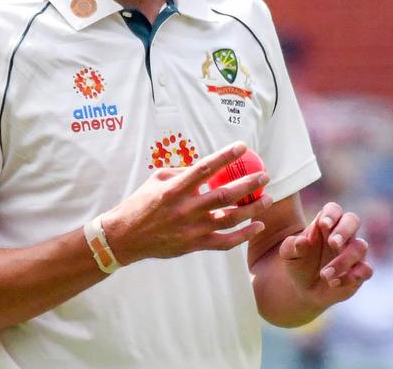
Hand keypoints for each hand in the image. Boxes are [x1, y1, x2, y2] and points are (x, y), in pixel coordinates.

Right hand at [102, 142, 274, 264]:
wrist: (124, 237)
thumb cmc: (140, 203)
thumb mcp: (156, 180)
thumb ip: (182, 172)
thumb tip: (207, 165)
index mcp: (175, 189)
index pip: (205, 168)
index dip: (225, 156)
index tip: (243, 146)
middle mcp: (185, 209)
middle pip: (224, 195)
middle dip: (248, 184)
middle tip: (264, 175)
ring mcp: (191, 229)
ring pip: (230, 219)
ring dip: (252, 209)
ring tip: (268, 199)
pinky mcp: (194, 245)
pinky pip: (224, 242)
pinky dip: (243, 235)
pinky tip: (258, 226)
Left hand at [278, 202, 372, 308]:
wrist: (304, 289)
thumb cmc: (298, 264)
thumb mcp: (288, 255)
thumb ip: (292, 246)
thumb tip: (302, 241)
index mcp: (326, 224)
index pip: (334, 210)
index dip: (331, 214)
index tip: (323, 224)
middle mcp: (343, 235)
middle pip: (353, 220)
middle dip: (344, 230)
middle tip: (333, 243)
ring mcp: (353, 253)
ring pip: (360, 247)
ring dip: (343, 260)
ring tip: (324, 274)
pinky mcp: (360, 271)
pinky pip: (365, 270)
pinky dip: (351, 277)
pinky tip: (334, 283)